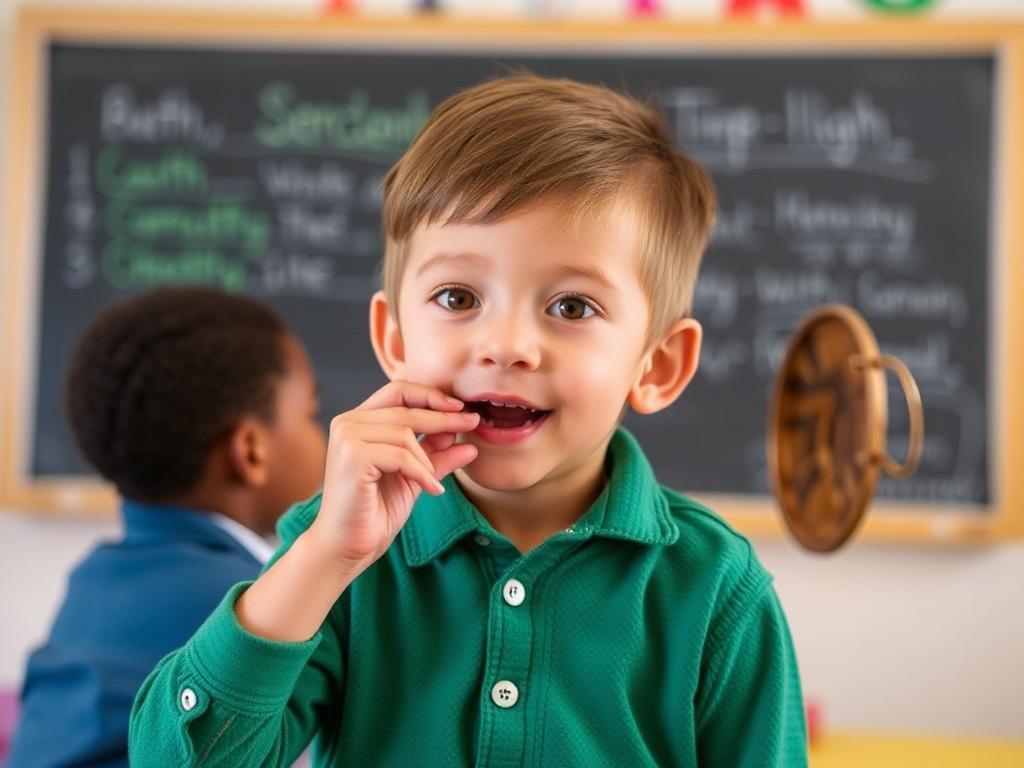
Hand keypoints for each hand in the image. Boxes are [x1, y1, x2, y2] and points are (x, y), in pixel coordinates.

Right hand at [308, 380, 479, 569]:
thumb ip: (435, 456)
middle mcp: (347, 423)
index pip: (398, 391)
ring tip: (434, 483)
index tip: (460, 406)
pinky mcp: (352, 457)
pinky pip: (401, 456)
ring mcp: (346, 437)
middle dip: (443, 417)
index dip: (431, 395)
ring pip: (405, 433)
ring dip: (428, 460)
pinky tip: (432, 491)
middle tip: (473, 421)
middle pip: (405, 409)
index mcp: (357, 421)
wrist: (347, 547)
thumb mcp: (414, 477)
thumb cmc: (375, 513)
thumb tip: (469, 444)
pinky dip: (421, 473)